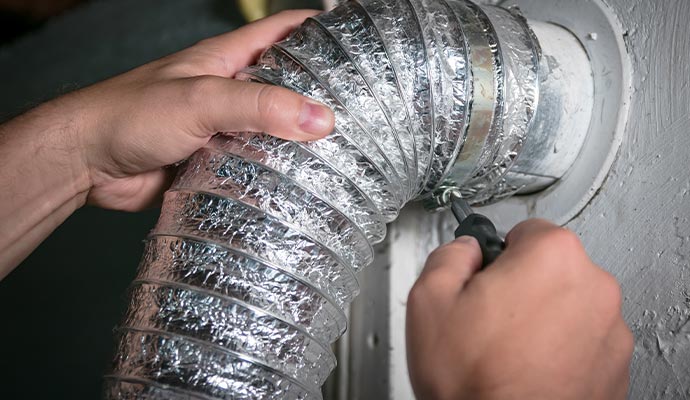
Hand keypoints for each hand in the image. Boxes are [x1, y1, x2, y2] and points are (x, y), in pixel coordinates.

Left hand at [62, 9, 333, 210]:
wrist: (87, 162)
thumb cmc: (129, 114)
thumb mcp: (201, 99)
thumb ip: (259, 106)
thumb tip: (318, 118)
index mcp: (226, 59)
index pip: (283, 32)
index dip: (319, 32)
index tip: (354, 44)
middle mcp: (228, 91)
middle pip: (285, 86)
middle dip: (318, 96)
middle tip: (357, 112)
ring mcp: (222, 127)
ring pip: (272, 130)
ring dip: (298, 142)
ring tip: (338, 153)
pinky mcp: (215, 161)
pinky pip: (254, 165)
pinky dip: (274, 173)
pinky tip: (295, 184)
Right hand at [406, 219, 632, 399]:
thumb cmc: (473, 380)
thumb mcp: (429, 298)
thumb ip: (450, 254)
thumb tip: (464, 250)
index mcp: (552, 256)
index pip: (526, 230)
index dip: (497, 254)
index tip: (487, 276)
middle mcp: (593, 287)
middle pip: (551, 267)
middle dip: (522, 285)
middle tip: (490, 318)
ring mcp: (610, 330)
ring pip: (568, 305)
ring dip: (543, 318)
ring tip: (508, 349)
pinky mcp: (615, 367)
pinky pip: (584, 341)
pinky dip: (561, 350)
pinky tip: (529, 368)